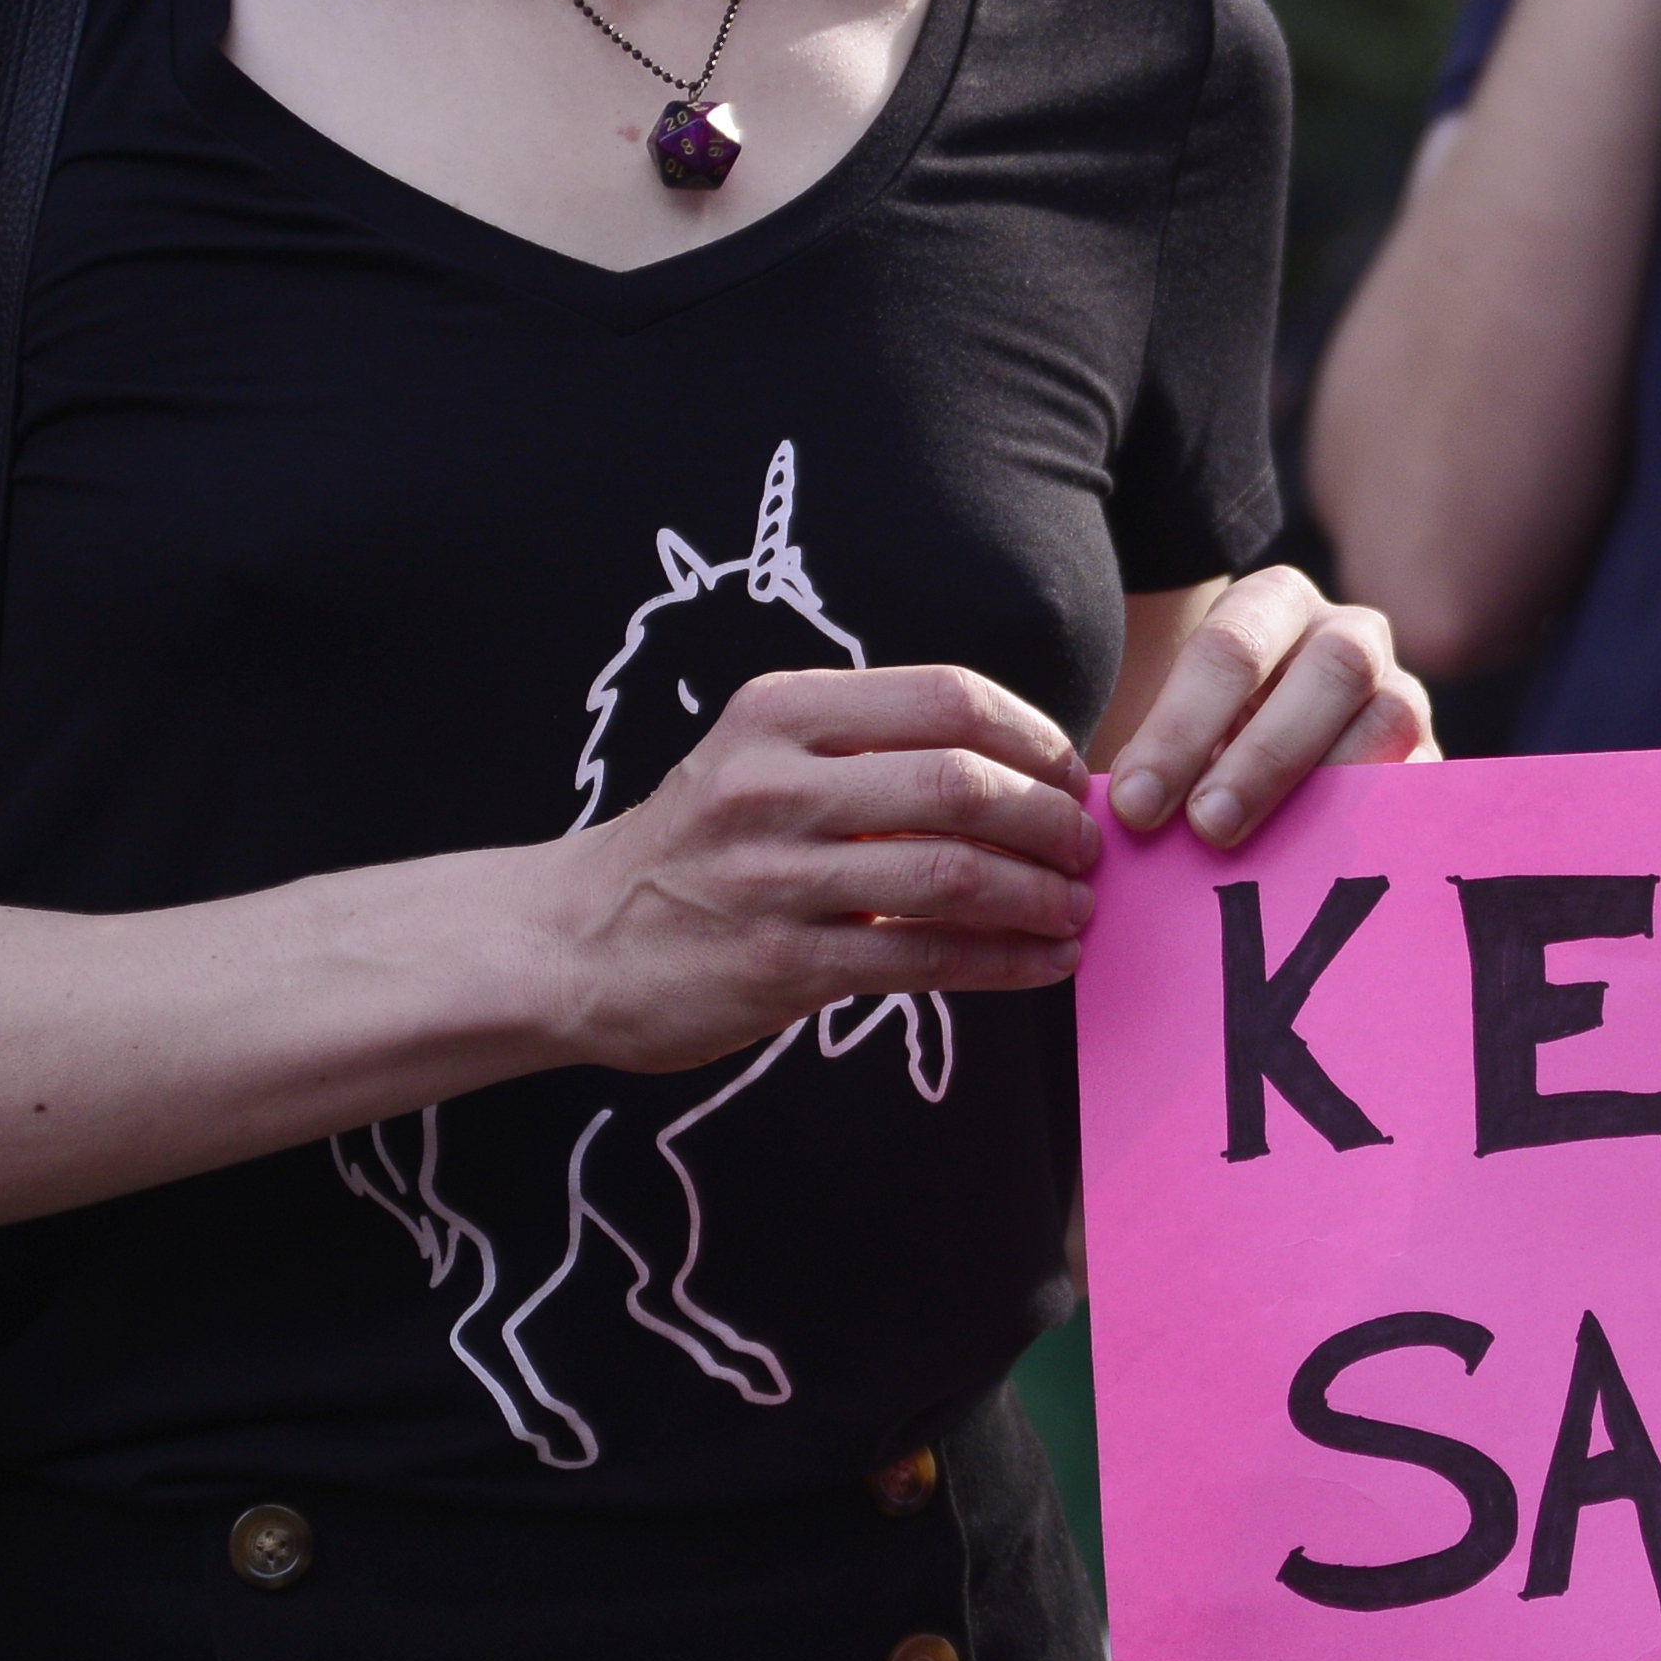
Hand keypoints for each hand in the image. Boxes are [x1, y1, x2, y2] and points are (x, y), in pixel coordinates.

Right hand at [527, 663, 1102, 1074]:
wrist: (574, 940)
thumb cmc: (699, 846)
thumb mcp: (762, 759)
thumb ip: (870, 752)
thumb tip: (1025, 772)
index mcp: (779, 712)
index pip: (946, 697)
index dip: (1032, 735)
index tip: (1067, 772)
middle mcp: (774, 783)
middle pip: (963, 784)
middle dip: (1050, 820)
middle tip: (1086, 849)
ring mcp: (775, 875)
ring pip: (953, 875)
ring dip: (1040, 895)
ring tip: (1076, 909)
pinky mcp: (780, 963)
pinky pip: (925, 958)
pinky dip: (1004, 962)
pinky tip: (1043, 963)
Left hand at [1095, 567, 1437, 851]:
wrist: (1276, 758)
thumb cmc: (1205, 746)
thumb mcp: (1175, 736)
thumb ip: (1154, 766)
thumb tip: (1120, 827)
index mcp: (1273, 605)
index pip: (1233, 645)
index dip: (1181, 726)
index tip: (1136, 806)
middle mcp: (1348, 635)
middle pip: (1335, 667)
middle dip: (1266, 754)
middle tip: (1207, 827)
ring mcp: (1402, 692)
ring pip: (1392, 718)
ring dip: (1326, 787)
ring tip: (1269, 851)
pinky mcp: (1432, 758)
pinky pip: (1422, 784)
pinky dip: (1376, 823)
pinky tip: (1322, 866)